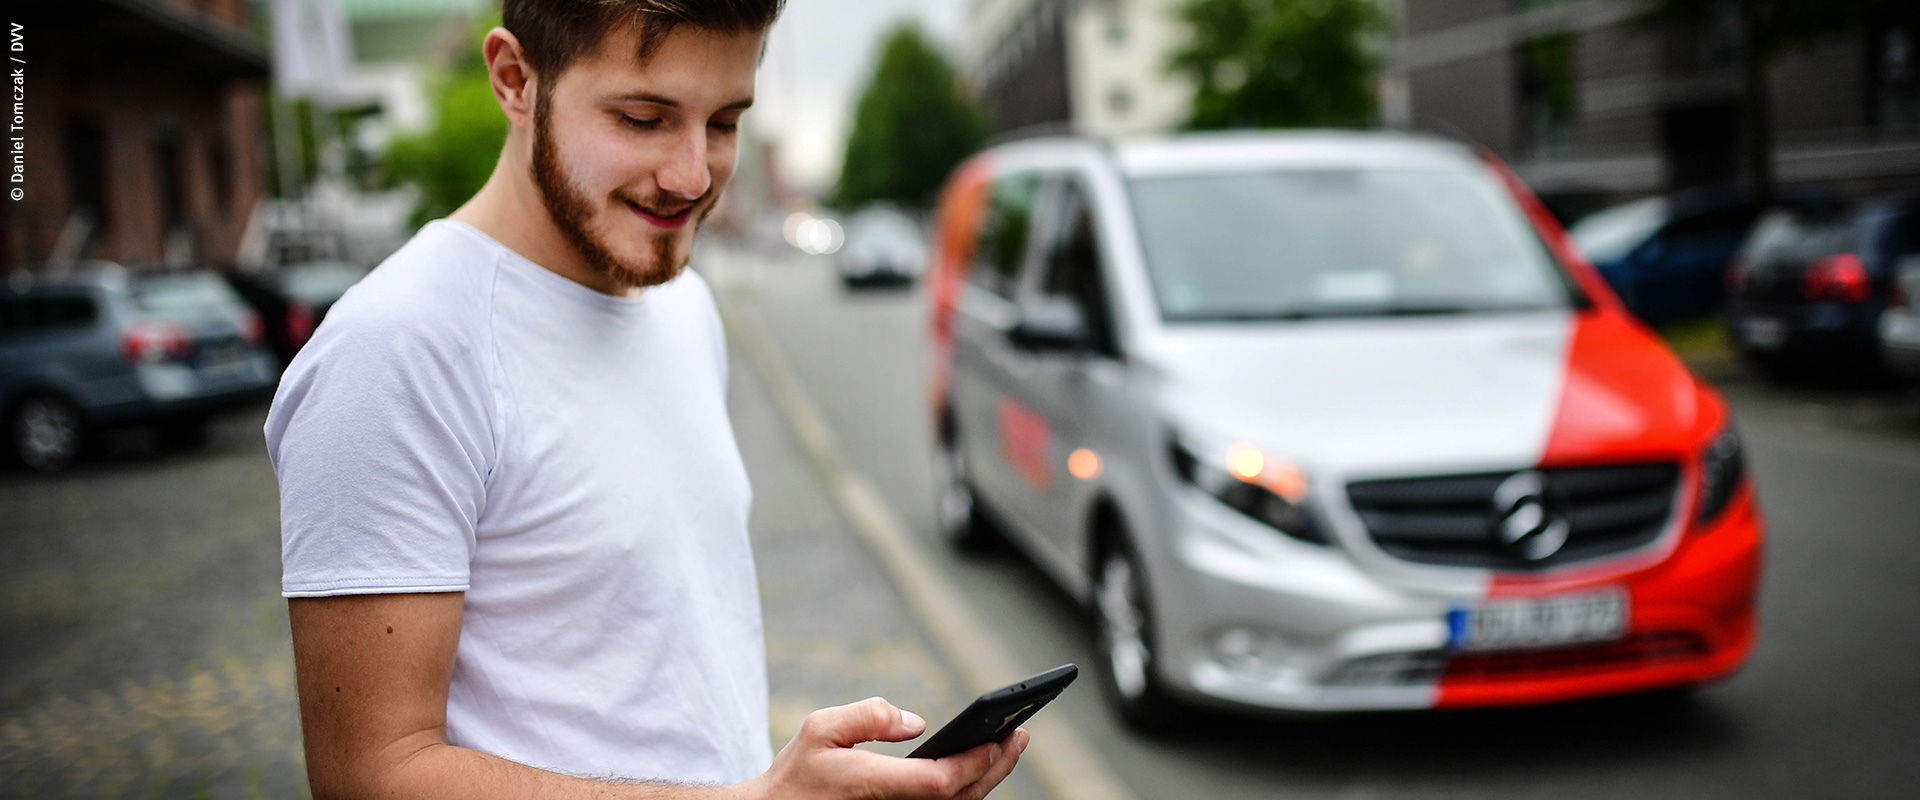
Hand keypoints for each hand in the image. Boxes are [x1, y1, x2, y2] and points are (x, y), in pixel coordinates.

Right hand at [744, 697, 1027, 799]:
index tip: (1000, 738)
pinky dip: (966, 792)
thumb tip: (915, 723)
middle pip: (961, 797)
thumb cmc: (798, 775)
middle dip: (995, 766)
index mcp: (874, 786)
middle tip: (1018, 735)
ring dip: (986, 780)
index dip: (975, 762)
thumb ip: (868, 716)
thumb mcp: (820, 729)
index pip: (939, 781)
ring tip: (1005, 748)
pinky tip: (977, 771)